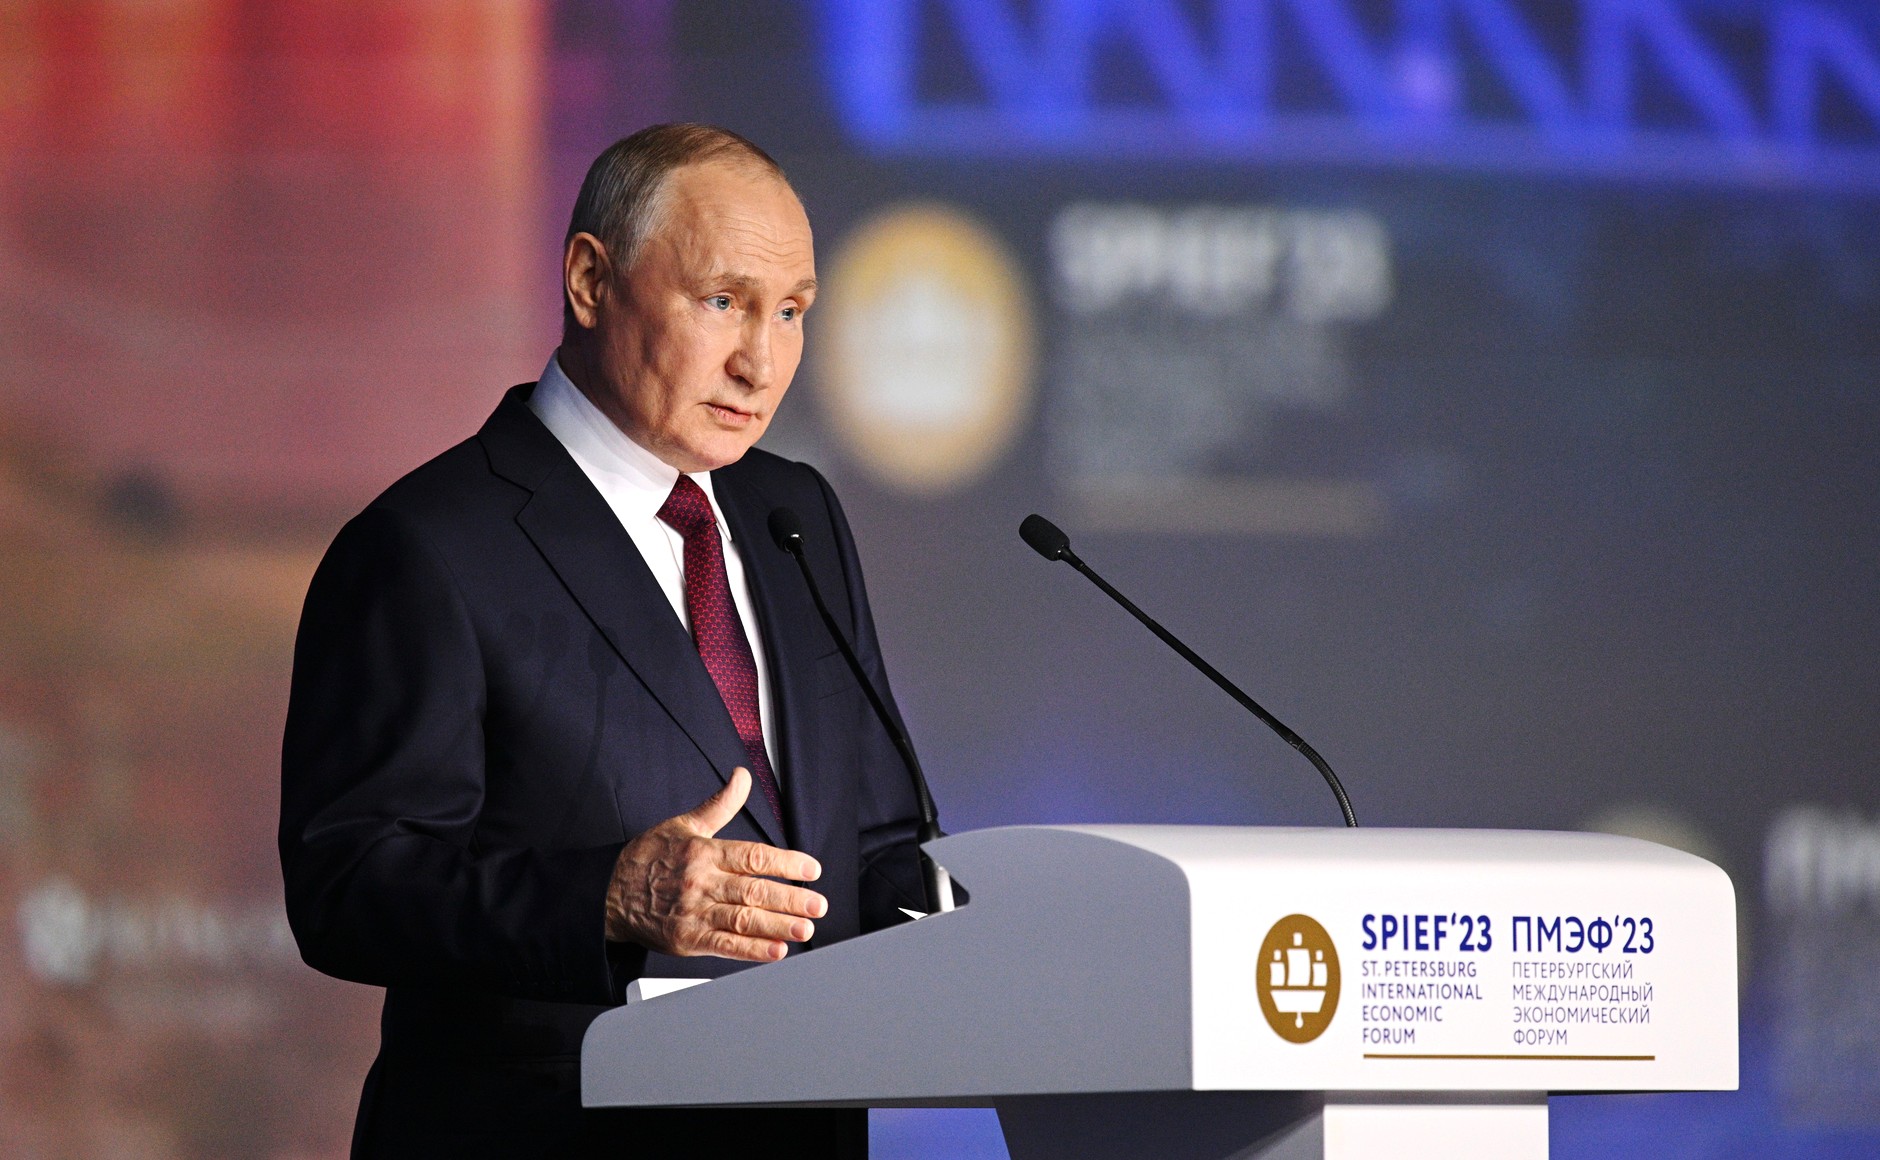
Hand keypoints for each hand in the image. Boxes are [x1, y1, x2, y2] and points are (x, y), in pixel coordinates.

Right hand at [604, 768, 826, 961]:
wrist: (608, 894)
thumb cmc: (647, 858)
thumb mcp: (683, 824)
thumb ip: (720, 805)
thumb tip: (742, 776)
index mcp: (704, 852)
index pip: (753, 857)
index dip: (786, 863)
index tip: (811, 869)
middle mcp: (701, 882)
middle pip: (754, 891)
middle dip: (791, 899)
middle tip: (817, 905)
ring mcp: (694, 913)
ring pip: (744, 919)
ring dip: (778, 926)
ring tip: (805, 929)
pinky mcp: (687, 939)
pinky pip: (725, 945)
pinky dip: (752, 950)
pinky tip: (775, 951)